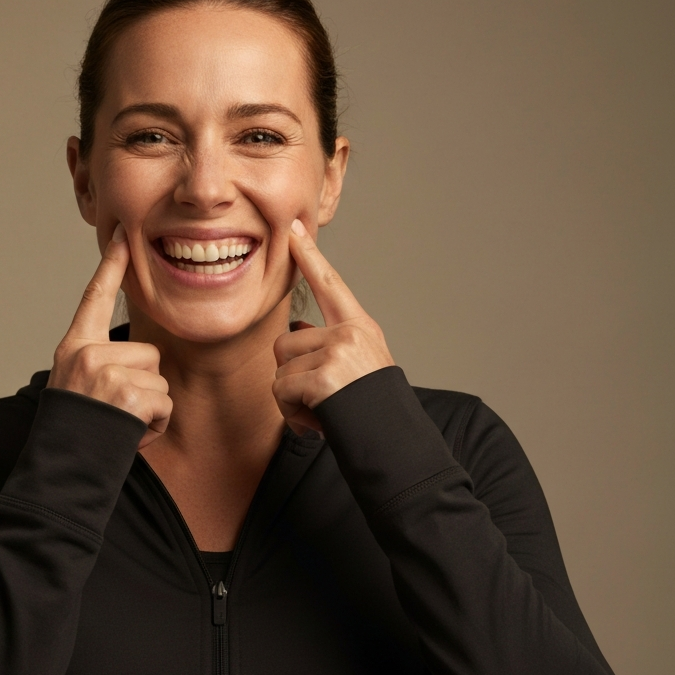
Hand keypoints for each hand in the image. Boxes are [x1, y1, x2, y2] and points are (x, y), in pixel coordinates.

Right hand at [47, 225, 171, 446]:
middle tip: (112, 412)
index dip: (111, 266)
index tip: (123, 235)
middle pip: (147, 354)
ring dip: (148, 410)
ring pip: (158, 381)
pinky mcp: (125, 393)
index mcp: (74, 348)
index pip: (95, 298)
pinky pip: (164, 404)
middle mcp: (86, 353)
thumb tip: (141, 361)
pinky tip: (128, 437)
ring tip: (117, 426)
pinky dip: (155, 427)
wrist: (58, 470)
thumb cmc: (73, 435)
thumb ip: (101, 365)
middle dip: (142, 387)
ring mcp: (105, 372)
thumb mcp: (76, 389)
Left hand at [272, 219, 394, 435]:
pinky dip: (292, 414)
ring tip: (323, 412)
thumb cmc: (374, 414)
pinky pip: (281, 391)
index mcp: (360, 328)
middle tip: (323, 401)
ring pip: (279, 371)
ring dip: (291, 400)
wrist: (395, 444)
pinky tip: (319, 423)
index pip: (330, 285)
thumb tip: (295, 334)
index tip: (294, 231)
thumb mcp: (358, 371)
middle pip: (284, 345)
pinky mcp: (324, 375)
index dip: (309, 257)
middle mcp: (350, 333)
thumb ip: (328, 349)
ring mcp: (338, 352)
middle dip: (291, 379)